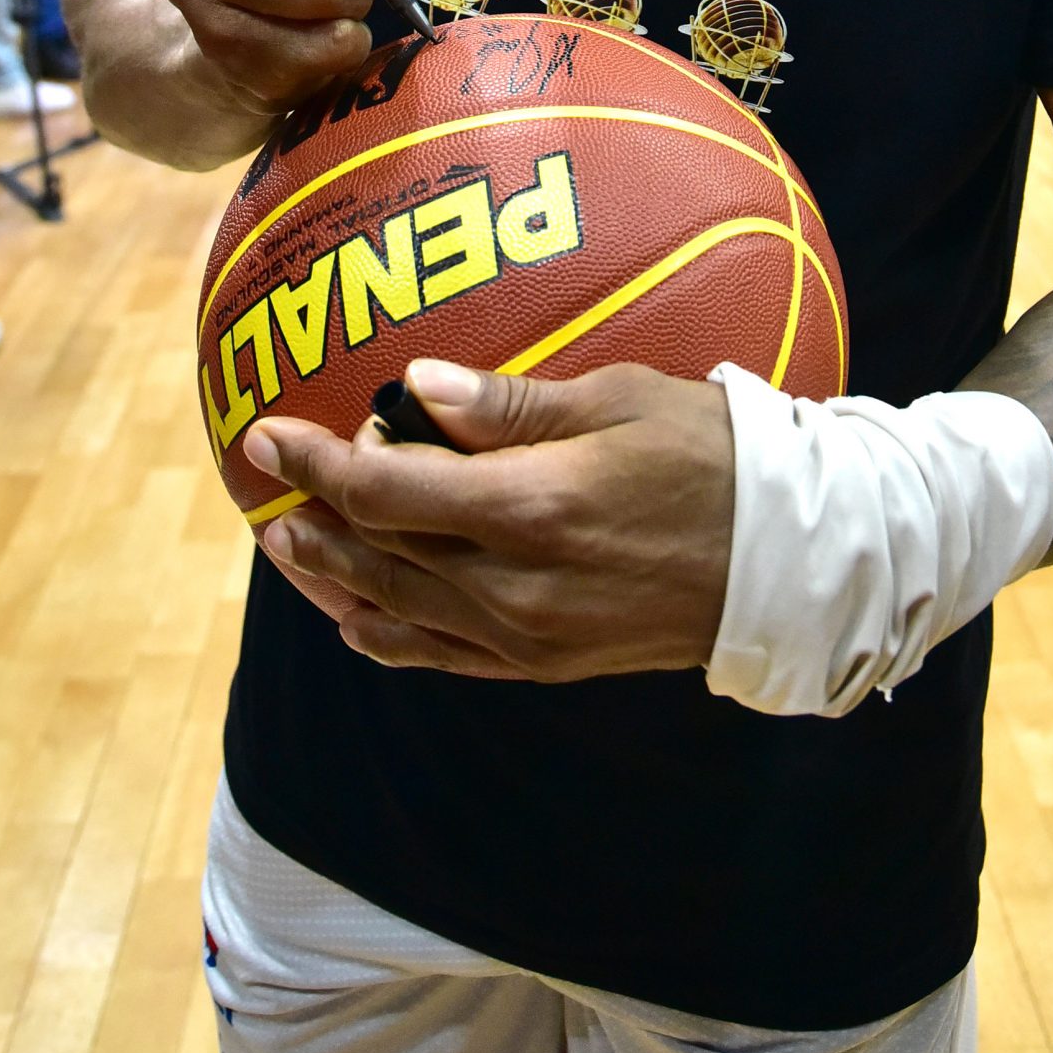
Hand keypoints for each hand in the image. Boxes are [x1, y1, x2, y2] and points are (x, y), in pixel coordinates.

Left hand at [245, 359, 735, 681]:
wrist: (787, 561)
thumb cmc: (712, 454)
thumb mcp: (616, 400)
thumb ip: (508, 405)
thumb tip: (414, 388)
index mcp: (528, 509)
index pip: (387, 492)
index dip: (318, 463)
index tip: (269, 434)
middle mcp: (515, 586)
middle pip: (381, 556)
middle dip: (314, 517)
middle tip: (265, 484)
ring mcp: (529, 636)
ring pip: (401, 612)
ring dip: (335, 578)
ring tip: (288, 545)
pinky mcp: (549, 664)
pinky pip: (446, 657)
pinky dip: (390, 637)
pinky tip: (359, 621)